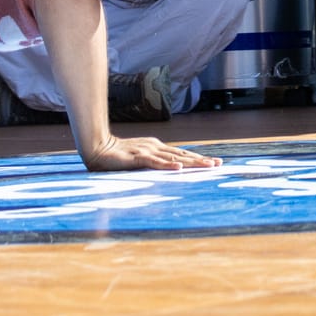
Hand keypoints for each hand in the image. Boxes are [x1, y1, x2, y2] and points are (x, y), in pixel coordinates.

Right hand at [80, 133, 221, 173]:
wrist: (97, 148)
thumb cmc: (117, 155)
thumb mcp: (139, 158)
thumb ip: (151, 161)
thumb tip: (166, 167)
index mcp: (157, 147)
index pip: (181, 153)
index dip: (198, 158)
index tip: (213, 162)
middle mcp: (155, 147)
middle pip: (182, 154)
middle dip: (201, 160)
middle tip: (218, 164)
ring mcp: (147, 151)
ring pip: (173, 158)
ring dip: (191, 162)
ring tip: (207, 165)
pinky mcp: (137, 158)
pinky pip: (154, 162)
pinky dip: (167, 165)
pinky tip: (178, 167)